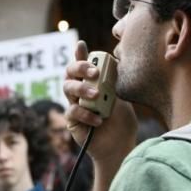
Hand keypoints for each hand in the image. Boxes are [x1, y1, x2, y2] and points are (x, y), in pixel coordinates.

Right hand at [63, 40, 136, 165]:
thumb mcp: (122, 99)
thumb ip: (115, 84)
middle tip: (94, 73)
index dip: (79, 54)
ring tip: (96, 96)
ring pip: (68, 88)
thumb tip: (115, 63)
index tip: (81, 44)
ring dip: (82, 89)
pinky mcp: (72, 121)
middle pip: (70, 72)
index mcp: (92, 83)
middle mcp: (80, 91)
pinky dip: (86, 114)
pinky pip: (73, 111)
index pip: (83, 65)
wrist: (120, 146)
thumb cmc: (122, 122)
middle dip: (80, 68)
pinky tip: (99, 120)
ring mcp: (74, 105)